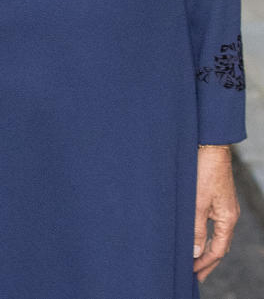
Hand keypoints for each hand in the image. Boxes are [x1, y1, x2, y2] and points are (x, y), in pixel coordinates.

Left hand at [193, 145, 239, 281]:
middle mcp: (229, 216)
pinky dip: (205, 234)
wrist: (210, 147)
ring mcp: (224, 207)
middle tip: (195, 274)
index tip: (194, 274)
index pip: (218, 250)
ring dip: (205, 248)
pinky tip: (195, 235)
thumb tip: (195, 253)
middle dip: (207, 261)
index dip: (205, 264)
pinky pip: (213, 223)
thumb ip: (196, 228)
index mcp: (227, 219)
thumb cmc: (204, 172)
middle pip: (219, 246)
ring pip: (216, 235)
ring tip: (194, 260)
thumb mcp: (197, 202)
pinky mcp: (217, 199)